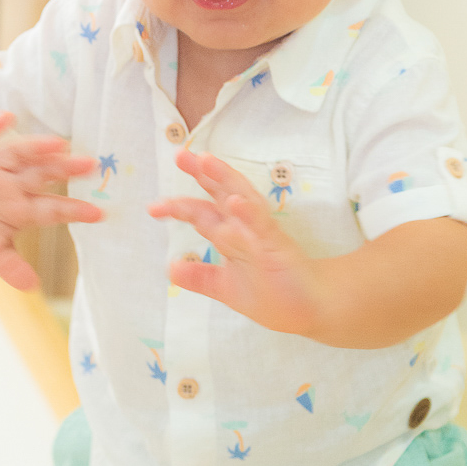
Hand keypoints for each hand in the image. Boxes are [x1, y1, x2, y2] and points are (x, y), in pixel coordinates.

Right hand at [0, 112, 101, 290]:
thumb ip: (10, 267)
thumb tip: (32, 287)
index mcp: (20, 209)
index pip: (52, 209)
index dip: (74, 210)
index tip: (100, 214)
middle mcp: (10, 184)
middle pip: (42, 174)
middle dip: (65, 169)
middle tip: (91, 165)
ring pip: (17, 154)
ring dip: (36, 147)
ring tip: (58, 143)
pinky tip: (6, 118)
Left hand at [148, 149, 323, 334]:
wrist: (313, 311)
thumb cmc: (275, 294)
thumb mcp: (226, 287)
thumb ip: (201, 277)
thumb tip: (170, 268)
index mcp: (232, 235)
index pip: (202, 212)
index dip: (178, 206)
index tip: (153, 208)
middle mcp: (245, 228)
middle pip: (220, 193)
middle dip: (201, 173)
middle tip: (182, 155)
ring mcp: (261, 234)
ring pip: (241, 198)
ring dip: (224, 179)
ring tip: (207, 161)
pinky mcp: (278, 245)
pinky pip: (262, 225)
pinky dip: (248, 213)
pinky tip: (235, 203)